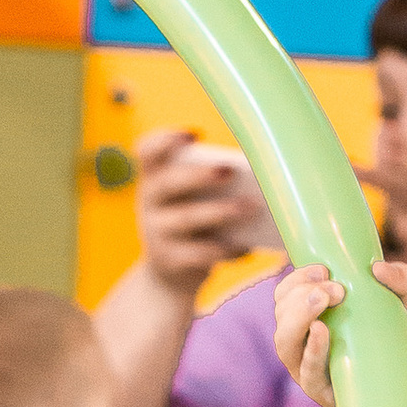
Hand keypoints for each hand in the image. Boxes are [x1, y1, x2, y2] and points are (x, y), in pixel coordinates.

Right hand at [132, 128, 279, 296]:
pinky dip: (226, 249)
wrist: (172, 270)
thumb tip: (259, 182)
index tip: (194, 135)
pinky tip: (246, 247)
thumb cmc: (194, 219)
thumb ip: (216, 184)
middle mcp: (149, 201)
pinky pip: (199, 253)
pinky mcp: (169, 259)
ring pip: (187, 218)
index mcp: (154, 176)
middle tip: (231, 170)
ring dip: (221, 211)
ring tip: (252, 207)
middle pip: (168, 182)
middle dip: (199, 175)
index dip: (165, 141)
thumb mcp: (194, 197)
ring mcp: (156, 231)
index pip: (147, 151)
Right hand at [272, 259, 406, 406]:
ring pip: (284, 342)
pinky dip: (311, 349)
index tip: (324, 269)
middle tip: (337, 290)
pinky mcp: (324, 393)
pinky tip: (321, 331)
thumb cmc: (406, 341)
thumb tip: (377, 268)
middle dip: (301, 294)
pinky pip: (308, 371)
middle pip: (281, 314)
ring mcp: (310, 369)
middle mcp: (305, 343)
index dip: (296, 279)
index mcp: (313, 319)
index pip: (286, 295)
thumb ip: (402, 279)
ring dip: (298, 316)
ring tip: (323, 301)